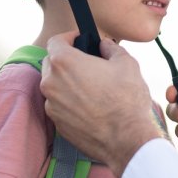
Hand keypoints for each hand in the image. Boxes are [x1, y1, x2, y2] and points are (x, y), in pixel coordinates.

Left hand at [40, 33, 163, 177]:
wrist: (127, 139)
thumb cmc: (126, 99)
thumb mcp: (126, 63)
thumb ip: (110, 48)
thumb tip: (104, 45)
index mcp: (64, 63)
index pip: (55, 41)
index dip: (68, 38)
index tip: (80, 41)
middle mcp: (51, 83)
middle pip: (51, 63)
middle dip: (66, 60)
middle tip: (87, 64)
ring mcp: (52, 106)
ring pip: (54, 87)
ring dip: (67, 83)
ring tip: (90, 88)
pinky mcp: (57, 125)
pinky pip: (59, 106)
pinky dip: (69, 103)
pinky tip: (90, 107)